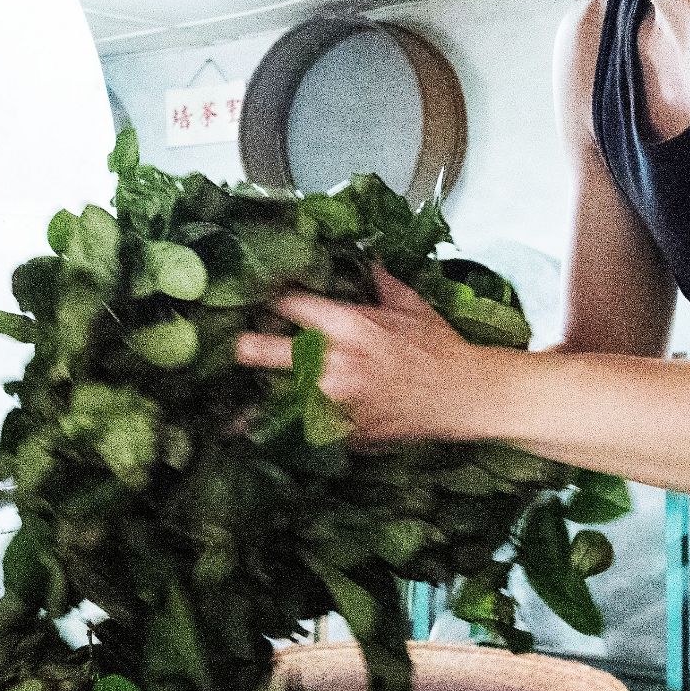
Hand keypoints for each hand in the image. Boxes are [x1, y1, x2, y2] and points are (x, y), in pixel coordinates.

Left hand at [233, 264, 495, 443]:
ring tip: (225, 401)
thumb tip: (360, 257)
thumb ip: (378, 280)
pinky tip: (262, 431)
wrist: (465, 396)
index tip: (249, 297)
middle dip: (245, 347)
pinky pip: (306, 427)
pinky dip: (289, 426)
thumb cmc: (439, 347)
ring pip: (281, 397)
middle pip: (271, 352)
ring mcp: (339, 402)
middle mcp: (339, 363)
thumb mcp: (410, 304)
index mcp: (351, 325)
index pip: (292, 306)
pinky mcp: (346, 432)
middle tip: (224, 345)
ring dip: (259, 394)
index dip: (268, 300)